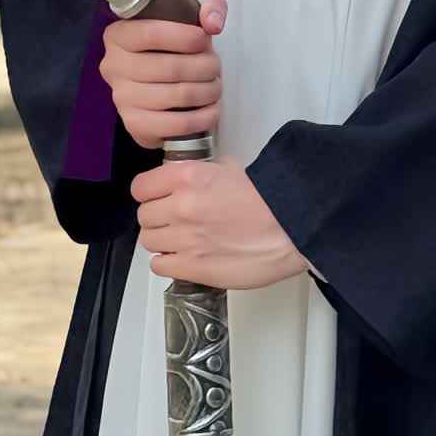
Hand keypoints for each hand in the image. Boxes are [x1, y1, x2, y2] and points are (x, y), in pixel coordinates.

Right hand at [100, 0, 226, 149]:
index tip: (205, 39)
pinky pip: (176, 124)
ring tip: (215, 86)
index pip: (151, 34)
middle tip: (215, 66)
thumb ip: (208, 8)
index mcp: (118, 35)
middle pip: (170, 67)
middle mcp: (113, 66)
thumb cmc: (173, 46)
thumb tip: (213, 22)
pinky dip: (202, 118)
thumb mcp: (187, 18)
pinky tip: (211, 109)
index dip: (185, 37)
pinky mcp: (135, 125)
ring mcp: (122, 98)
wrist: (159, 82)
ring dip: (208, 91)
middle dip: (205, 66)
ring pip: (178, 95)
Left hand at [132, 155, 311, 289]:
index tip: (158, 198)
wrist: (293, 226)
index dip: (150, 193)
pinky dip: (168, 262)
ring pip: (149, 241)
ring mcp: (184, 239)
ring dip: (162, 240)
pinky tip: (185, 257)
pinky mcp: (193, 267)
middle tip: (176, 220)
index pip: (141, 187)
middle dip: (158, 218)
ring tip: (182, 241)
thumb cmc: (271, 198)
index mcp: (187, 178)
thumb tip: (187, 183)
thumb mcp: (231, 168)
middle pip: (144, 216)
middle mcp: (180, 207)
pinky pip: (159, 266)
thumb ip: (199, 175)